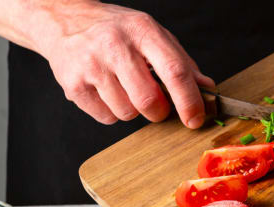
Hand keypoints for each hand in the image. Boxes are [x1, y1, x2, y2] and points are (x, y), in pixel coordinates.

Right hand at [33, 1, 214, 126]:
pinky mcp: (73, 84)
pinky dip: (111, 112)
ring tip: (122, 88)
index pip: (174, 71)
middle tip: (154, 103)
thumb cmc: (115, 31)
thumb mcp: (151, 34)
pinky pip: (106, 118)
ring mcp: (91, 65)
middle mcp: (116, 45)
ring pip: (127, 113)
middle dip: (158, 111)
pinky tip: (105, 91)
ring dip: (132, 110)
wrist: (65, 20)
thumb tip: (207, 88)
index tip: (195, 119)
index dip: (189, 100)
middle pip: (149, 101)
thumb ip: (180, 62)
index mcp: (143, 30)